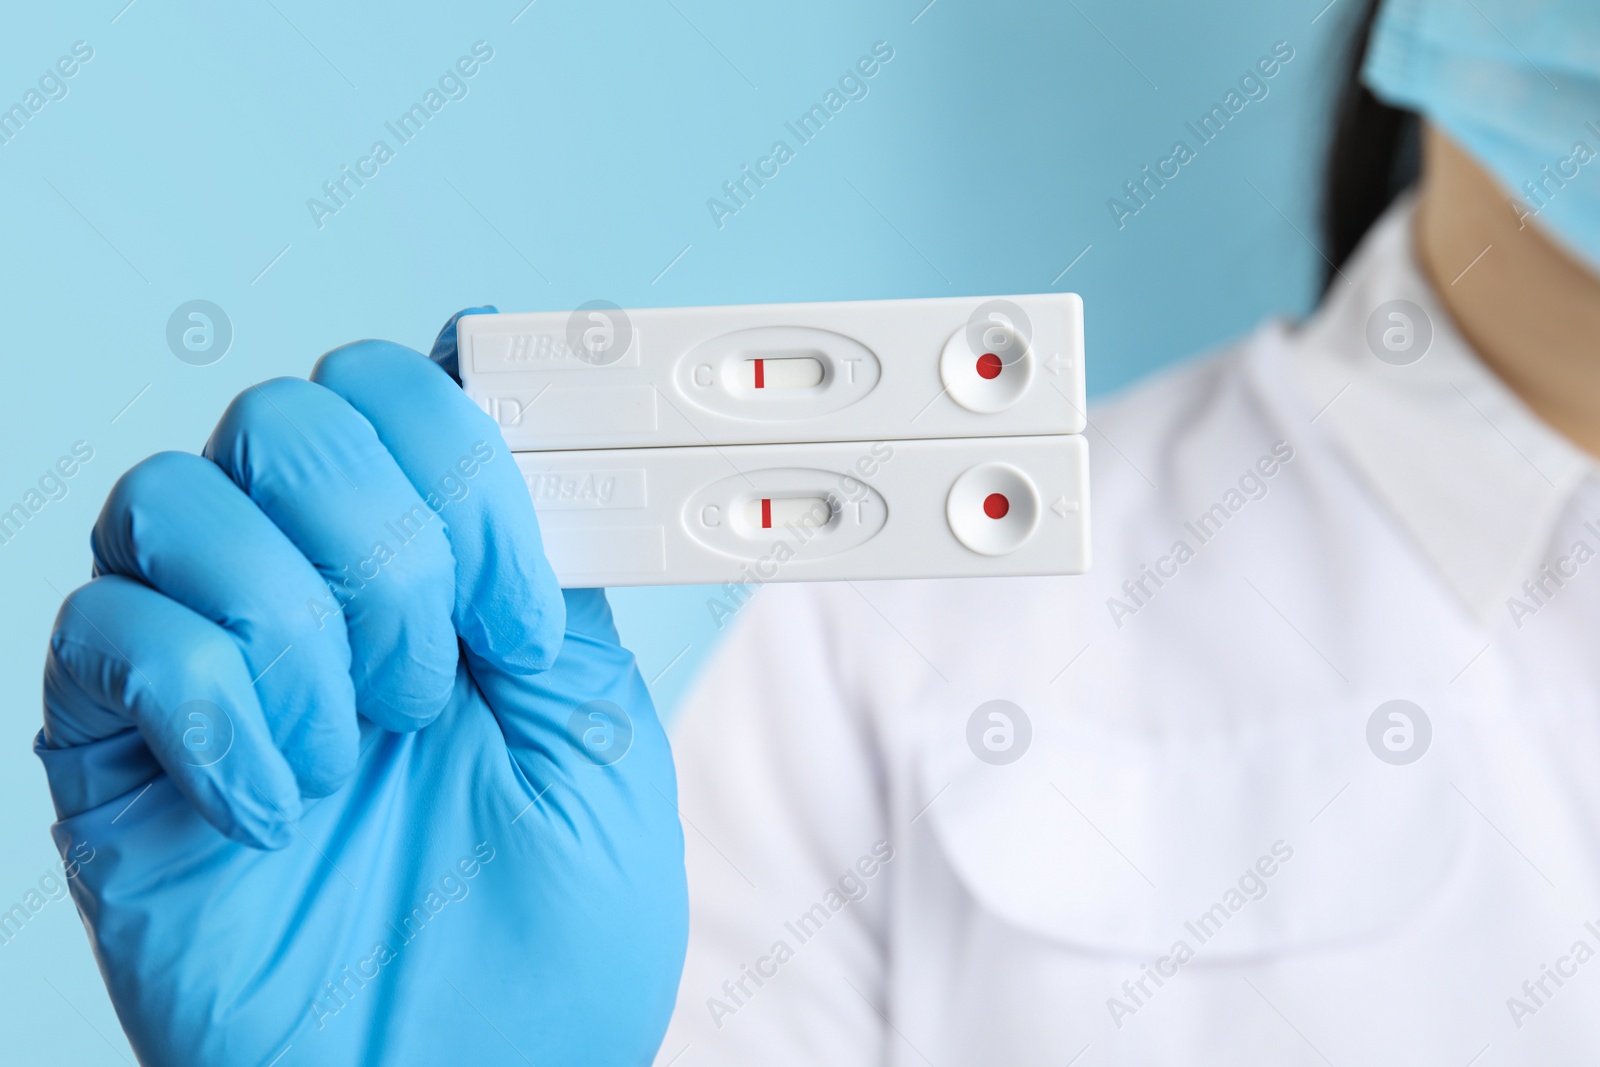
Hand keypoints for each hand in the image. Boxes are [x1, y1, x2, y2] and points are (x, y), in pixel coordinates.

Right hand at [36, 311, 687, 1064]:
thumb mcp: (600, 740)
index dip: (458, 431)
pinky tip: (282, 808)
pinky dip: (217, 712)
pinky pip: (110, 630)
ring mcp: (210, 656)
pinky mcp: (116, 744)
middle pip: (295, 413)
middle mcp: (316, 588)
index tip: (515, 563)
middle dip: (390, 536)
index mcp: (442, 576)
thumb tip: (526, 452)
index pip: (410, 395)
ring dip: (302, 625)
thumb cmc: (547, 948)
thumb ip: (558, 581)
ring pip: (186, 495)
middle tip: (441, 678)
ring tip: (363, 746)